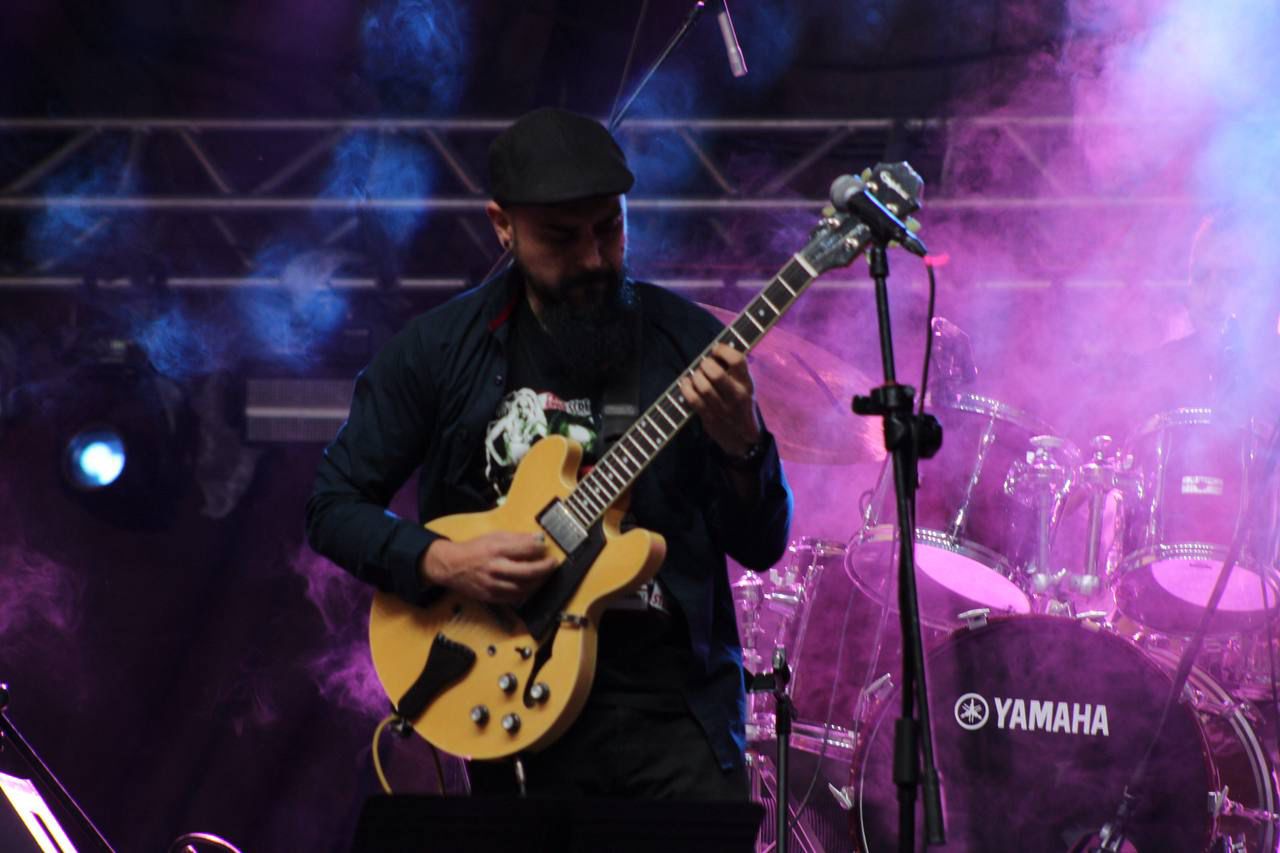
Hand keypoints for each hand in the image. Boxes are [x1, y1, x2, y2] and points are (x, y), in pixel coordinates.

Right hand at [420, 532, 558, 604]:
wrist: (452, 566)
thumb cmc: (474, 549)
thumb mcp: (494, 536)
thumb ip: (516, 538)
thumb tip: (537, 538)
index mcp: (496, 549)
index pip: (525, 549)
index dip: (539, 548)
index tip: (545, 547)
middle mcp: (495, 568)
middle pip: (527, 571)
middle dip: (544, 568)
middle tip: (552, 564)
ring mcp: (493, 584)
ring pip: (523, 587)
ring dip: (537, 582)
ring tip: (543, 575)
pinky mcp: (491, 596)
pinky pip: (514, 598)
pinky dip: (525, 593)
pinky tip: (530, 586)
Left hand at [678, 342, 761, 456]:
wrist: (742, 438)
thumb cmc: (739, 405)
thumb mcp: (744, 387)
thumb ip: (734, 371)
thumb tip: (713, 349)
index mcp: (747, 383)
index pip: (737, 360)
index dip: (722, 350)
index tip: (715, 350)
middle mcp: (737, 395)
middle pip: (716, 373)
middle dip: (705, 365)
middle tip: (703, 366)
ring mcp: (724, 408)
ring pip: (703, 386)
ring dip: (695, 377)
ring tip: (695, 376)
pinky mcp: (711, 418)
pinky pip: (694, 399)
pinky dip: (686, 388)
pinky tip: (686, 384)